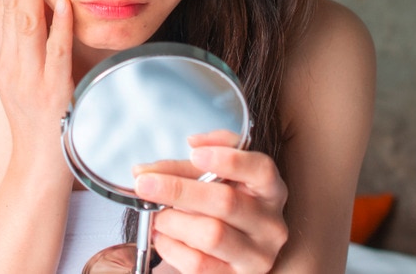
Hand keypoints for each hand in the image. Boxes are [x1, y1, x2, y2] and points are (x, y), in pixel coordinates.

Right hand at [0, 0, 74, 161]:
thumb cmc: (38, 114)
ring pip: (28, 24)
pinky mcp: (52, 92)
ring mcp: (29, 78)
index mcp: (2, 55)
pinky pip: (56, 54)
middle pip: (11, 6)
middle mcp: (9, 63)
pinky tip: (64, 3)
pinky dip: (59, 27)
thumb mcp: (24, 71)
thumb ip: (28, 39)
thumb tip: (37, 0)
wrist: (39, 162)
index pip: (4, 3)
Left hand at [134, 131, 288, 272]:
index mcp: (270, 190)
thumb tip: (147, 169)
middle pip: (226, 201)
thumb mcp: (214, 179)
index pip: (261, 170)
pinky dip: (171, 247)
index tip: (194, 153)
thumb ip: (186, 167)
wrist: (235, 251)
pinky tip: (162, 237)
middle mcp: (270, 223)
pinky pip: (198, 264)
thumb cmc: (224, 206)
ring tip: (157, 215)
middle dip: (179, 189)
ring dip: (173, 221)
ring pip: (211, 234)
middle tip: (145, 183)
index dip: (229, 160)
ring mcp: (256, 256)